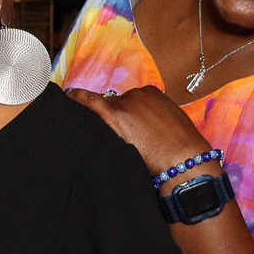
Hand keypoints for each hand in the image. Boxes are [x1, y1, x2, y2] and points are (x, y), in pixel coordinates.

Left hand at [67, 85, 211, 178]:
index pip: (130, 102)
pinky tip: (68, 99)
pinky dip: (79, 99)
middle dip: (113, 119)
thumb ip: (155, 122)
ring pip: (103, 109)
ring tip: (91, 129)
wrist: (185, 159)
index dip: (123, 114)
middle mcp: (137, 94)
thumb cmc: (183, 150)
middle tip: (115, 137)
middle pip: (115, 105)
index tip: (120, 122)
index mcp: (153, 95)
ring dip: (100, 120)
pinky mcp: (116, 114)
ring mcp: (125, 103)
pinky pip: (90, 102)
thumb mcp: (172, 127)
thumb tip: (145, 131)